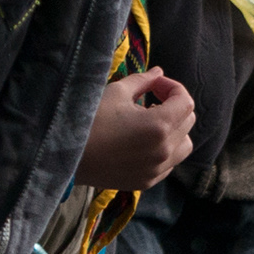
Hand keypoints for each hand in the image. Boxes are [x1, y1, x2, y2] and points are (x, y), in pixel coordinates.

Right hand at [76, 68, 194, 190]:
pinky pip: (170, 163)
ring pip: (184, 145)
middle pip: (188, 122)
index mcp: (160, 126)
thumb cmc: (89, 121)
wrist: (65, 157)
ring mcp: (158, 169)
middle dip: (174, 107)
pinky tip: (143, 143)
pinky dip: (165, 150)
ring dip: (175, 130)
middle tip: (151, 101)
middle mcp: (165, 150)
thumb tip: (158, 72)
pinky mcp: (148, 182)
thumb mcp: (115, 92)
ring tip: (151, 124)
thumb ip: (142, 81)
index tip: (154, 86)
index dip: (173, 88)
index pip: (185, 102)